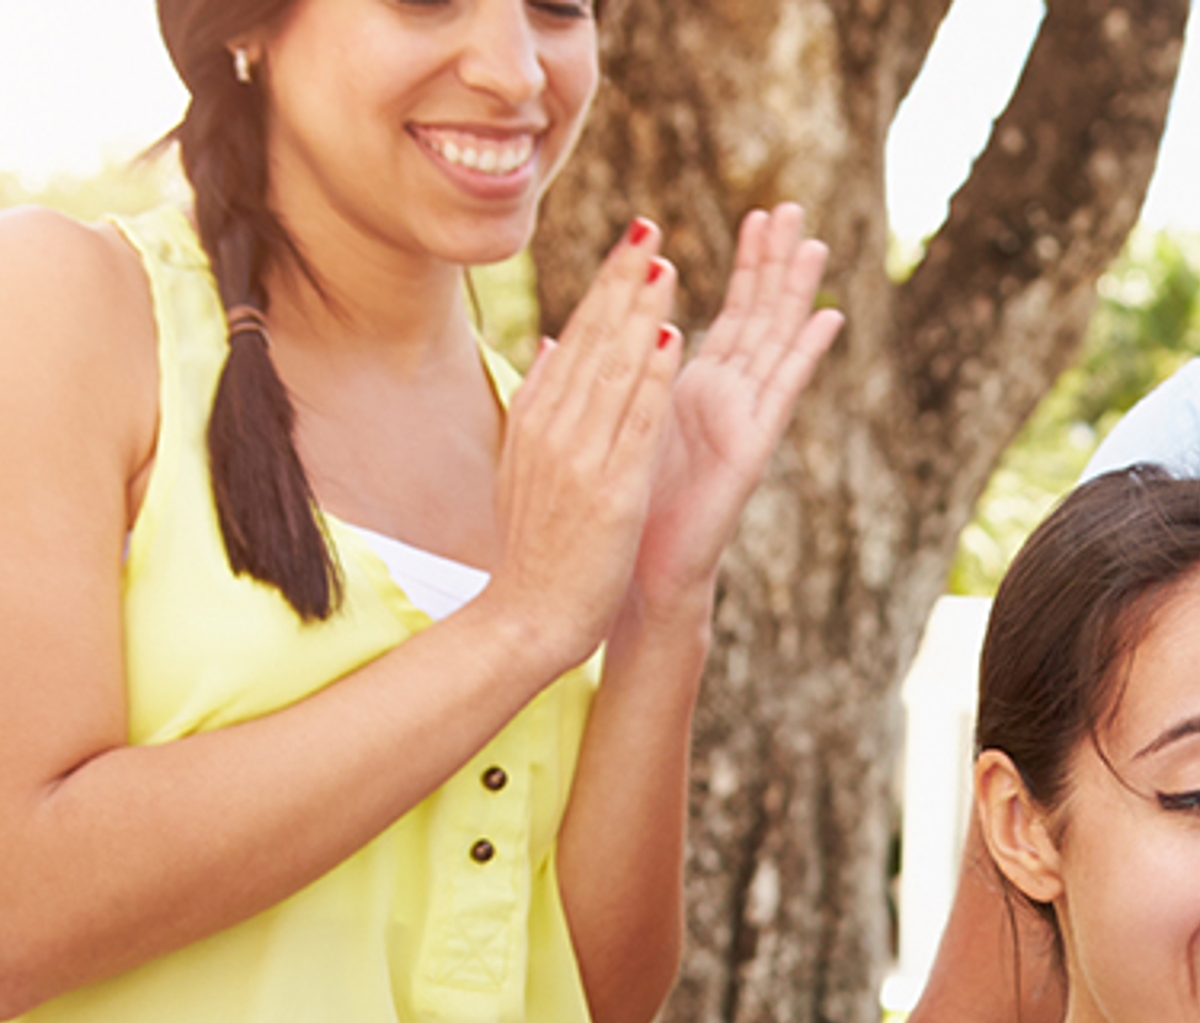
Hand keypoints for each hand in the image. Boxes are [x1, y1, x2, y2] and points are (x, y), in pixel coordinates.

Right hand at [482, 220, 686, 669]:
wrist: (526, 615)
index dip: (604, 288)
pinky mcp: (609, 490)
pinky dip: (652, 377)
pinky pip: (635, 422)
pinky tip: (673, 338)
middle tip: (649, 229)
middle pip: (591, 341)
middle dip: (621, 282)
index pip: (575, 338)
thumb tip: (549, 342)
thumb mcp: (526, 463)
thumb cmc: (536, 545)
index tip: (631, 245)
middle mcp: (553, 428)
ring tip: (664, 263)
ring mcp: (579, 457)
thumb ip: (540, 399)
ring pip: (613, 369)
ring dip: (640, 312)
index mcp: (537, 418)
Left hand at [631, 205, 842, 613]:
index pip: (715, 313)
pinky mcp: (750, 448)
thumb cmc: (615, 514)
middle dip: (768, 262)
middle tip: (786, 208)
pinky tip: (828, 317)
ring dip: (793, 291)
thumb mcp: (597, 430)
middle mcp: (720, 401)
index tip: (750, 217)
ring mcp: (739, 422)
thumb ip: (591, 380)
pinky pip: (780, 390)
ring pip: (771, 341)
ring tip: (812, 242)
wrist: (630, 579)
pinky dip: (805, 353)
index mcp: (686, 392)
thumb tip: (559, 335)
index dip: (734, 266)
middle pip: (752, 316)